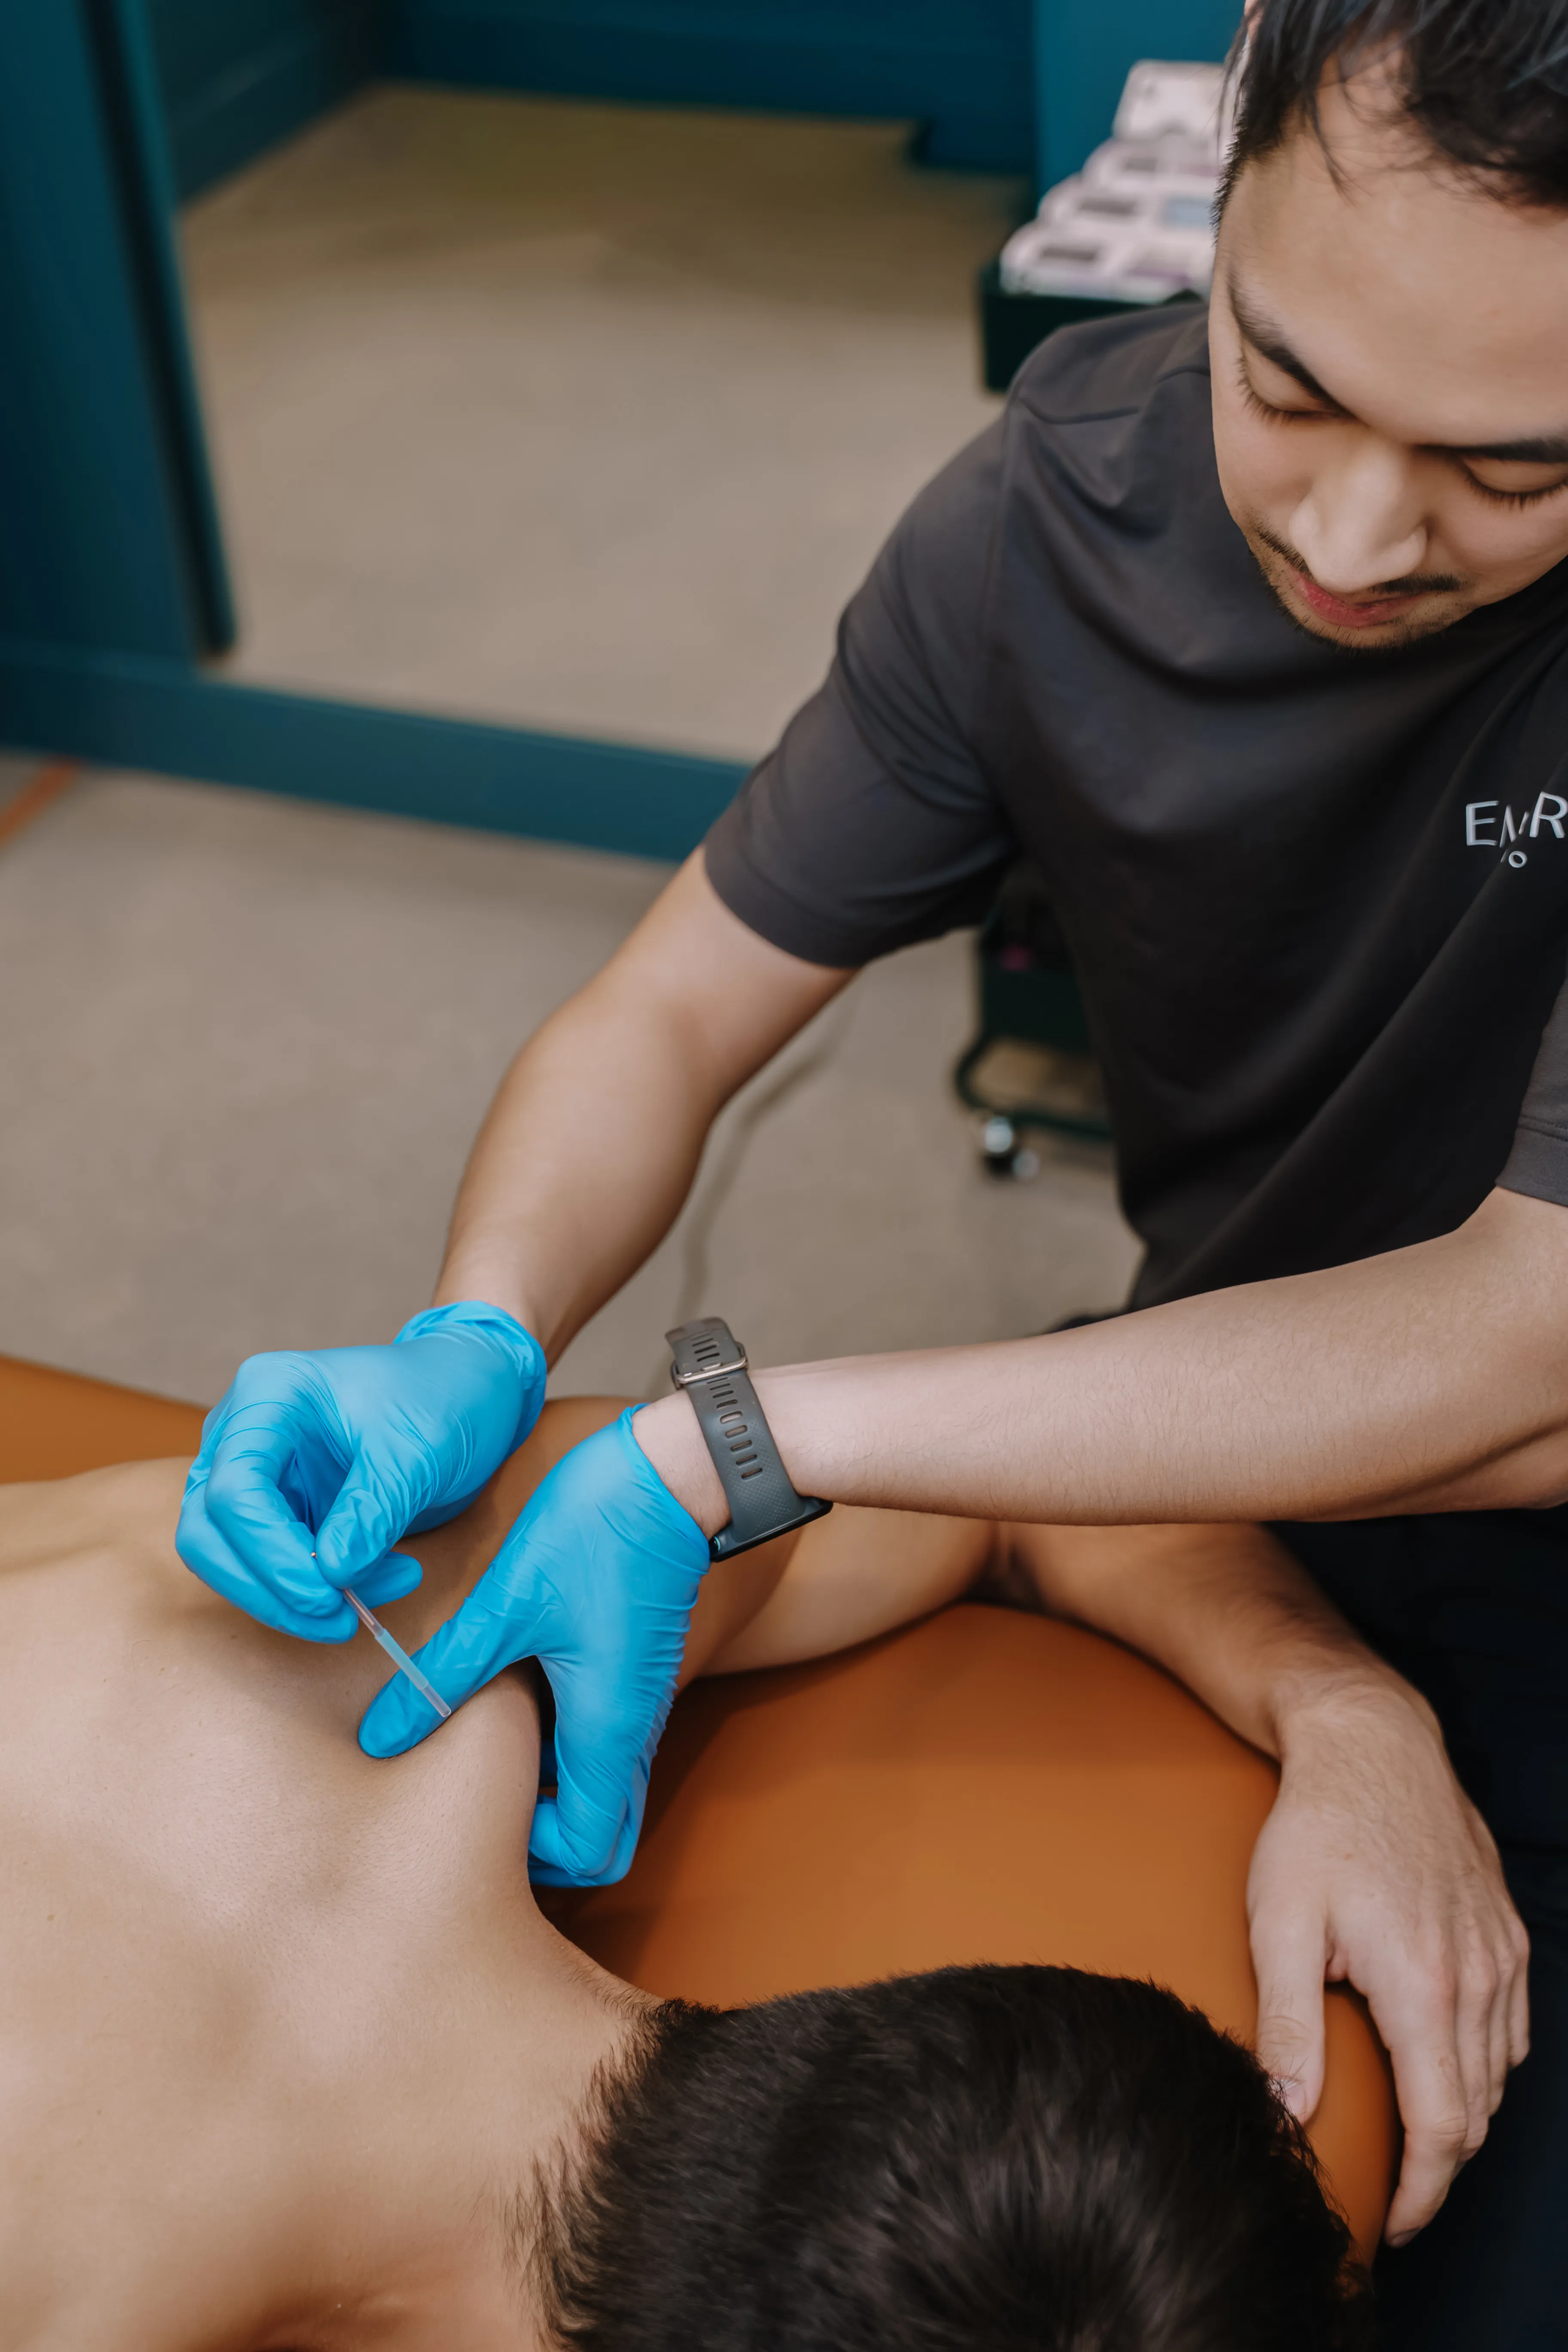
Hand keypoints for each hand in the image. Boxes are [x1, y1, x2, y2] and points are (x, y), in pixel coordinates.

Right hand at [177, 1302, 545, 1641]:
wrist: (466, 1389)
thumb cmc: (442, 1397)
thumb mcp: (419, 1450)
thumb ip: (372, 1510)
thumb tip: (330, 1573)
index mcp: (268, 1394)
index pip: (235, 1490)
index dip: (271, 1554)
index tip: (328, 1597)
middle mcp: (242, 1432)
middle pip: (210, 1531)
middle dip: (270, 1588)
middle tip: (342, 1620)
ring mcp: (253, 1472)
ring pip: (232, 1559)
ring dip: (295, 1598)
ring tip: (387, 1589)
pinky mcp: (276, 1509)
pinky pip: (271, 1566)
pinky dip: (318, 1589)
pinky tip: (386, 1578)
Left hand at [357, 1408, 709, 1884]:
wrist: (671, 1474)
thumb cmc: (595, 1534)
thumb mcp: (504, 1605)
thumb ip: (443, 1675)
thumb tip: (379, 1737)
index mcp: (606, 1729)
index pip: (591, 1853)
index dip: (536, 1860)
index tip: (479, 1822)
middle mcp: (633, 1729)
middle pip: (609, 1835)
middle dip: (551, 1843)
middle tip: (484, 1808)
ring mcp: (640, 1700)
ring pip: (607, 1789)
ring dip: (555, 1794)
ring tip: (485, 1760)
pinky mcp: (635, 1669)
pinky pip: (606, 1741)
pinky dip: (565, 1752)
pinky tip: (513, 1707)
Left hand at [1247, 1674, 1529, 2242]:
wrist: (1370, 1744)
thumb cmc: (1314, 1828)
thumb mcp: (1279, 1924)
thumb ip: (1287, 2024)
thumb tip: (1285, 2112)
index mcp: (1422, 1988)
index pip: (1441, 2128)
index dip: (1423, 2193)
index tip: (1397, 2228)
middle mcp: (1476, 1979)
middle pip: (1475, 2111)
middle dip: (1440, 2168)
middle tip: (1399, 2197)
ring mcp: (1499, 1955)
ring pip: (1497, 2073)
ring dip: (1462, 2116)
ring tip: (1415, 2142)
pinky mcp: (1505, 1933)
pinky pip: (1511, 2027)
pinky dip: (1484, 2064)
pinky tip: (1446, 2066)